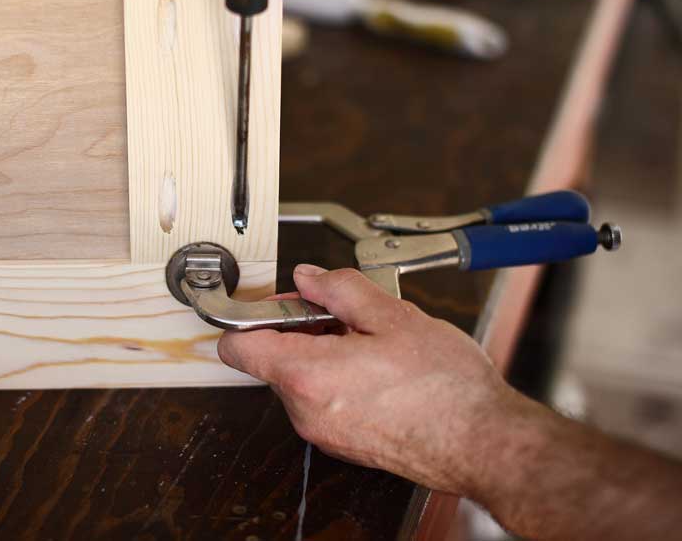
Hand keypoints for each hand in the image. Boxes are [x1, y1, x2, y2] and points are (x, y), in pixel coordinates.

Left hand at [218, 265, 518, 493]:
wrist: (485, 445)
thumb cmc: (446, 389)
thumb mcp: (393, 317)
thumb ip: (340, 290)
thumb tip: (309, 278)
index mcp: (307, 375)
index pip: (238, 346)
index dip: (255, 315)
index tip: (284, 302)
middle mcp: (305, 411)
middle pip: (274, 359)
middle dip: (303, 329)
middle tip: (346, 315)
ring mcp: (324, 433)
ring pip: (303, 380)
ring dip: (326, 353)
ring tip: (374, 343)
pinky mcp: (345, 444)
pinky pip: (324, 402)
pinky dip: (340, 380)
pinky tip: (382, 369)